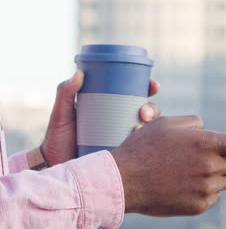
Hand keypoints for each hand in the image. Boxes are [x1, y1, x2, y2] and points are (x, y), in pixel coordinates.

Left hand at [34, 70, 160, 166]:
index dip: (148, 89)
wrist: (56, 169)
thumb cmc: (58, 140)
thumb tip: (79, 73)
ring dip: (151, 127)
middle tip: (144, 112)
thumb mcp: (62, 114)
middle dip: (153, 109)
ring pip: (147, 130)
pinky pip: (140, 150)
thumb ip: (65, 93)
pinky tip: (139, 142)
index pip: (135, 96)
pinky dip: (143, 145)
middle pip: (147, 112)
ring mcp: (124, 141)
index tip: (152, 85)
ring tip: (139, 128)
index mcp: (112, 110)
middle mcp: (122, 124)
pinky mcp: (123, 158)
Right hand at [110, 115, 225, 216]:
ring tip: (200, 168)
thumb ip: (195, 124)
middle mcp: (210, 167)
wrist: (123, 181)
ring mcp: (205, 189)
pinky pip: (216, 195)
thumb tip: (210, 131)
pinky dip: (210, 188)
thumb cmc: (144, 148)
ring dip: (223, 172)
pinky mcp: (199, 205)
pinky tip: (190, 182)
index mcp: (205, 144)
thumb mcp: (168, 123)